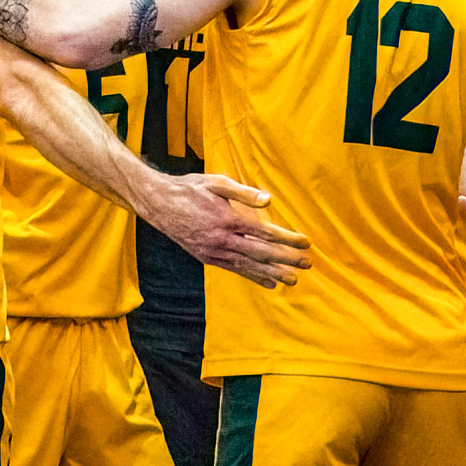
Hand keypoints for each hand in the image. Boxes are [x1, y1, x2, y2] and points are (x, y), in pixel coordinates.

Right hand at [141, 172, 310, 288]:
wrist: (159, 204)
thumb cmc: (190, 189)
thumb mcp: (216, 182)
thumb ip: (243, 192)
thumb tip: (268, 200)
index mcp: (227, 219)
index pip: (264, 233)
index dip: (287, 239)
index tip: (304, 242)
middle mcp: (222, 240)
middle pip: (261, 253)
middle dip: (286, 259)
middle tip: (307, 264)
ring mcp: (214, 252)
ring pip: (249, 266)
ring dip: (273, 273)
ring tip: (293, 280)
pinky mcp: (208, 258)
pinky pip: (235, 270)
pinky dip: (253, 276)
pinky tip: (269, 282)